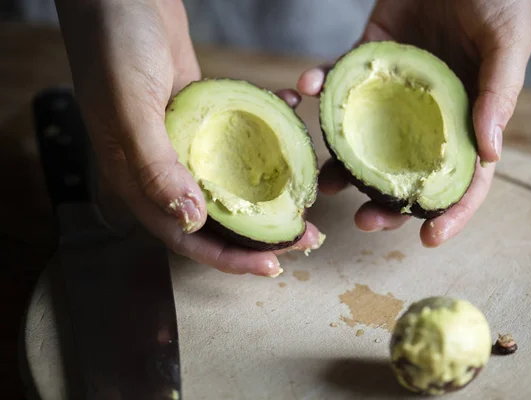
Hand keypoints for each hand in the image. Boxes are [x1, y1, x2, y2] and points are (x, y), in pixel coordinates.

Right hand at [54, 0, 320, 275]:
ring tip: (308, 194)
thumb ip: (156, 166)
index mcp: (138, 180)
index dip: (228, 258)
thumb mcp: (129, 109)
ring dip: (270, 190)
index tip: (273, 265)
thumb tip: (191, 218)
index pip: (186, 237)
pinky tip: (293, 119)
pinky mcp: (204, 116)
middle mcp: (163, 168)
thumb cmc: (112, 46)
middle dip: (260, 233)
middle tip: (305, 235)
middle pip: (216, 217)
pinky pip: (241, 136)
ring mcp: (186, 142)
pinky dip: (268, 132)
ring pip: (233, 181)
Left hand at [297, 0, 530, 246]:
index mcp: (468, 117)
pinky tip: (307, 85)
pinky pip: (342, 82)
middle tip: (364, 221)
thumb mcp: (508, 41)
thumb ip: (500, 93)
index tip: (430, 240)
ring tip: (325, 182)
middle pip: (408, 171)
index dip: (451, 212)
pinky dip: (321, 85)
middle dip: (387, 202)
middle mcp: (428, 114)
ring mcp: (395, 92)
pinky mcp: (368, 62)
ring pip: (367, 139)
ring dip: (345, 164)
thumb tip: (490, 153)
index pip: (464, 177)